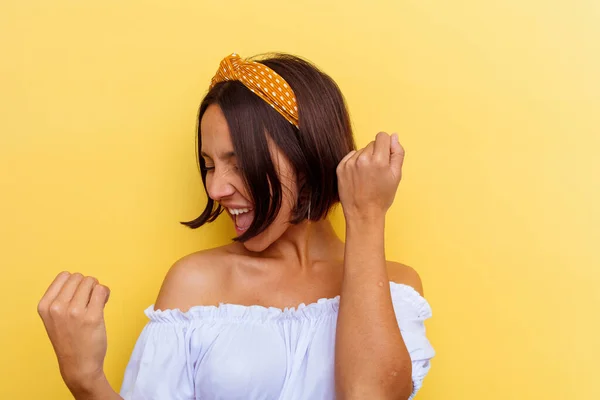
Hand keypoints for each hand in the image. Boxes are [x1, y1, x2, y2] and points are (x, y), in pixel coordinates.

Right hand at [37, 272, 110, 394]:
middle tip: (88, 302)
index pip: (64, 276)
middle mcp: (57, 307)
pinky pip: (102, 290)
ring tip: (95, 304)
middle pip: (79, 277)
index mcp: (45, 305)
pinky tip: (102, 305)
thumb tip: (84, 280)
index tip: (78, 296)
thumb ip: (62, 298)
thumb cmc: (69, 339)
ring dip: (97, 290)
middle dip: (87, 286)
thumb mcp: (54, 317)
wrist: (78, 365)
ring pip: (92, 281)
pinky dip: (105, 294)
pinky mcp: (92, 317)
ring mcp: (74, 312)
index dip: (75, 283)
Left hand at [336, 132, 404, 220]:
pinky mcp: (340, 168)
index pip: (383, 136)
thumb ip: (397, 153)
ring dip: (365, 159)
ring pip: (361, 150)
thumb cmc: (381, 197)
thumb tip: (394, 136)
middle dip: (376, 153)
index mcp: (379, 160)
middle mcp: (363, 159)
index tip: (386, 157)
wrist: (363, 213)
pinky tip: (359, 177)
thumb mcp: (396, 176)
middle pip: (372, 143)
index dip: (386, 146)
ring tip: (367, 176)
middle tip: (377, 171)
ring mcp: (350, 163)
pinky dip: (355, 163)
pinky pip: (351, 156)